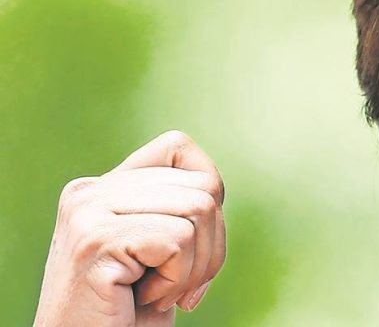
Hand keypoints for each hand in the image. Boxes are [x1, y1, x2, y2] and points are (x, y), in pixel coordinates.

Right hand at [33, 130, 226, 326]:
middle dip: (212, 243)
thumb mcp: (158, 247)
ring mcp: (88, 212)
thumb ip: (175, 207)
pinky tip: (144, 297)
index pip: (178, 146)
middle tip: (181, 282)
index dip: (209, 188)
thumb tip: (214, 186)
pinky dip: (177, 278)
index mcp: (102, 186)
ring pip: (199, 210)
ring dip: (195, 266)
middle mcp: (89, 191)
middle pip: (203, 186)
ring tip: (161, 290)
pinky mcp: (95, 240)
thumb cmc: (130, 310)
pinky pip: (179, 240)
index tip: (194, 239)